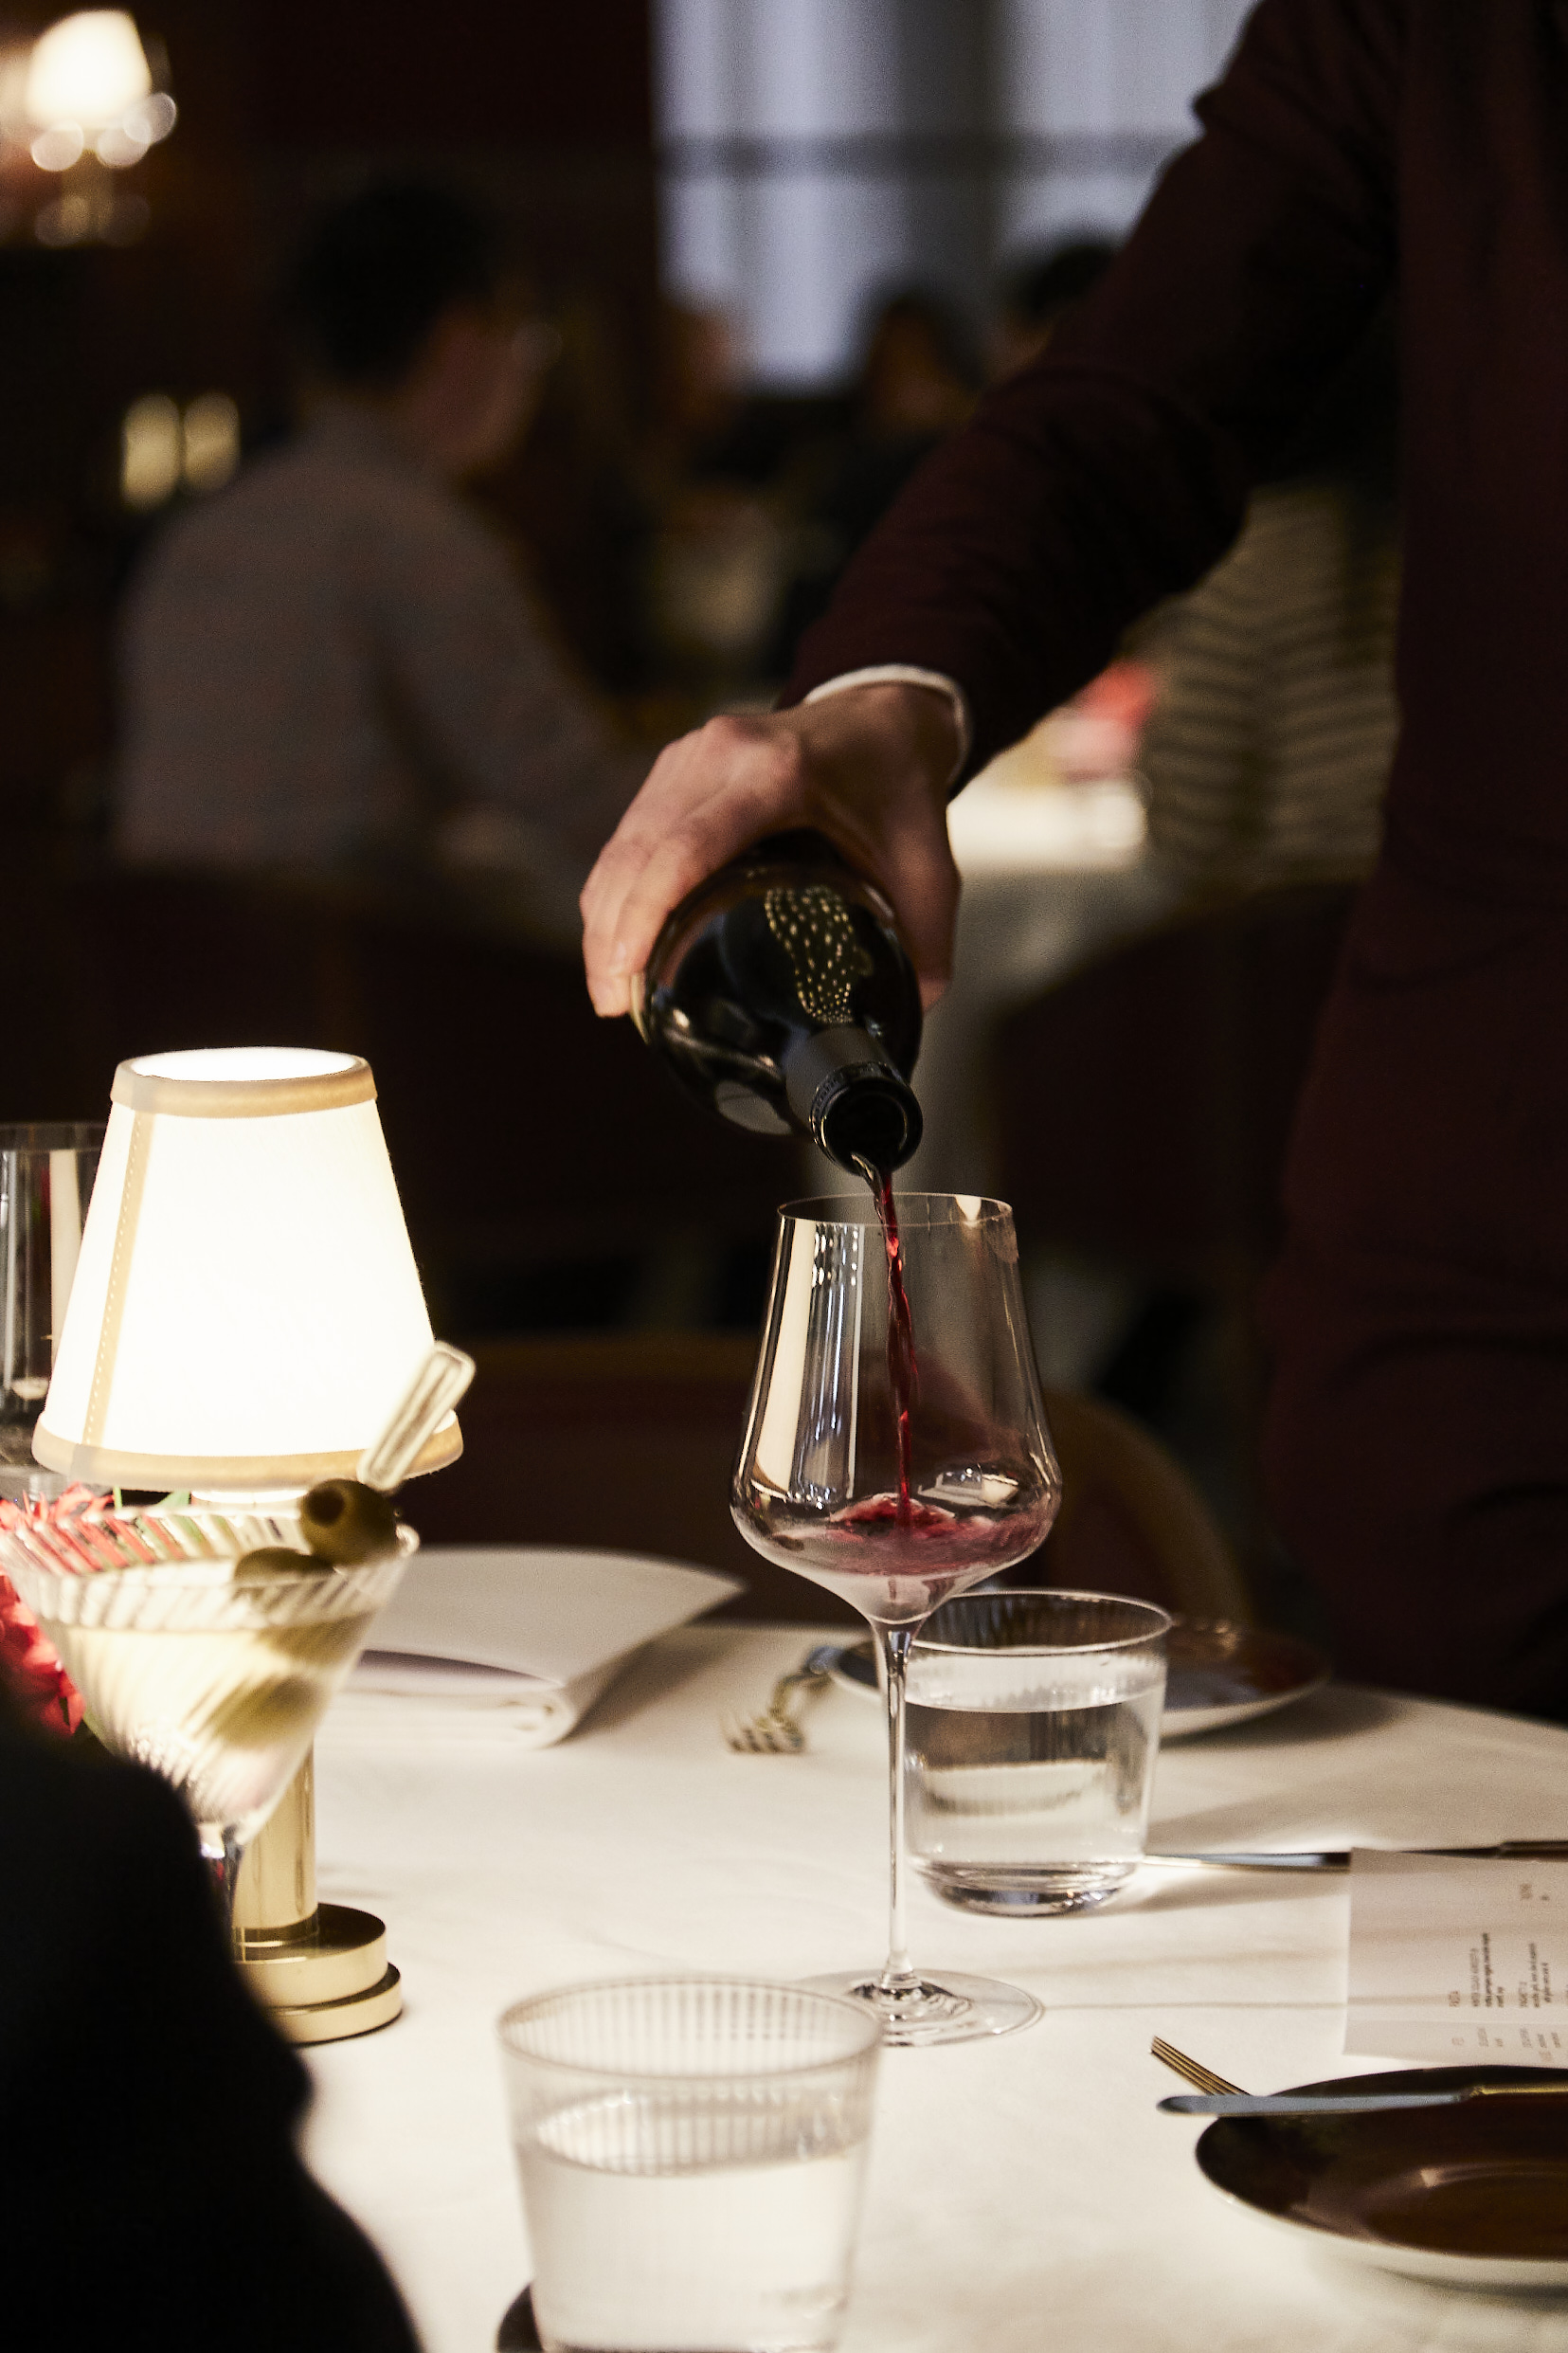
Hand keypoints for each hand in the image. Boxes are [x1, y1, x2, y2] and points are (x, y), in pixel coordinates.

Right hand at [580, 683, 961, 1015]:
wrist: (885, 713)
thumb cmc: (899, 785)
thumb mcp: (929, 863)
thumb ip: (926, 940)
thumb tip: (915, 1008)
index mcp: (775, 772)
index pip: (687, 846)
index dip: (647, 912)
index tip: (629, 970)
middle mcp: (718, 754)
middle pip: (638, 851)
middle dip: (613, 932)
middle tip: (613, 1005)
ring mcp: (688, 756)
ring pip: (622, 844)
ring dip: (605, 916)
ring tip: (609, 988)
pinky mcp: (674, 767)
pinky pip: (629, 834)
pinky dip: (616, 890)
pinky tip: (618, 939)